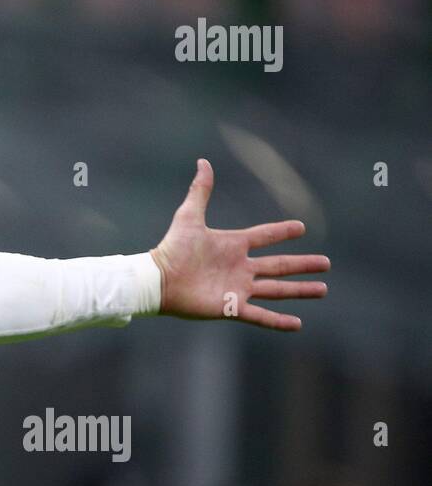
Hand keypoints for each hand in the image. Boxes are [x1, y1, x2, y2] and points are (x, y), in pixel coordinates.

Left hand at [149, 159, 329, 330]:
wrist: (159, 279)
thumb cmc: (172, 248)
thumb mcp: (189, 217)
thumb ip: (200, 191)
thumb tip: (203, 161)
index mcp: (233, 245)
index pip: (264, 236)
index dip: (282, 231)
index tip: (301, 227)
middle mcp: (239, 268)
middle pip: (279, 266)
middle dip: (302, 265)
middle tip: (326, 263)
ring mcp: (238, 288)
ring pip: (276, 290)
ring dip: (300, 290)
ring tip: (323, 289)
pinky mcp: (231, 307)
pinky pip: (260, 316)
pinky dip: (278, 321)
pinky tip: (298, 324)